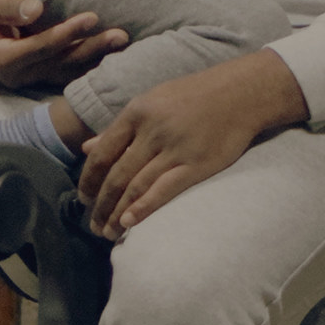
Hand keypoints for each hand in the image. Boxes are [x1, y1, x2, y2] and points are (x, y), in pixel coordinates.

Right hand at [0, 0, 128, 92]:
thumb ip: (6, 8)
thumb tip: (36, 8)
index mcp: (3, 61)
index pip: (42, 47)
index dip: (67, 34)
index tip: (92, 18)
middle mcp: (19, 75)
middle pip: (61, 62)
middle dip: (92, 49)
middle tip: (120, 36)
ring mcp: (30, 78)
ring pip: (68, 71)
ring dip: (96, 58)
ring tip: (123, 43)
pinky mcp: (39, 74)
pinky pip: (67, 73)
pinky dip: (89, 65)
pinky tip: (113, 58)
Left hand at [77, 50, 308, 235]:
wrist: (241, 93)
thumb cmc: (194, 96)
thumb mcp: (151, 102)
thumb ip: (119, 128)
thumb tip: (86, 149)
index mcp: (136, 112)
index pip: (103, 153)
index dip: (89, 180)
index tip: (83, 199)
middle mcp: (151, 131)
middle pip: (117, 175)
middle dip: (101, 204)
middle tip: (92, 224)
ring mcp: (174, 148)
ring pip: (136, 186)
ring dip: (118, 212)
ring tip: (108, 232)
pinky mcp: (197, 164)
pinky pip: (164, 190)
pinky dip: (144, 207)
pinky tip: (129, 223)